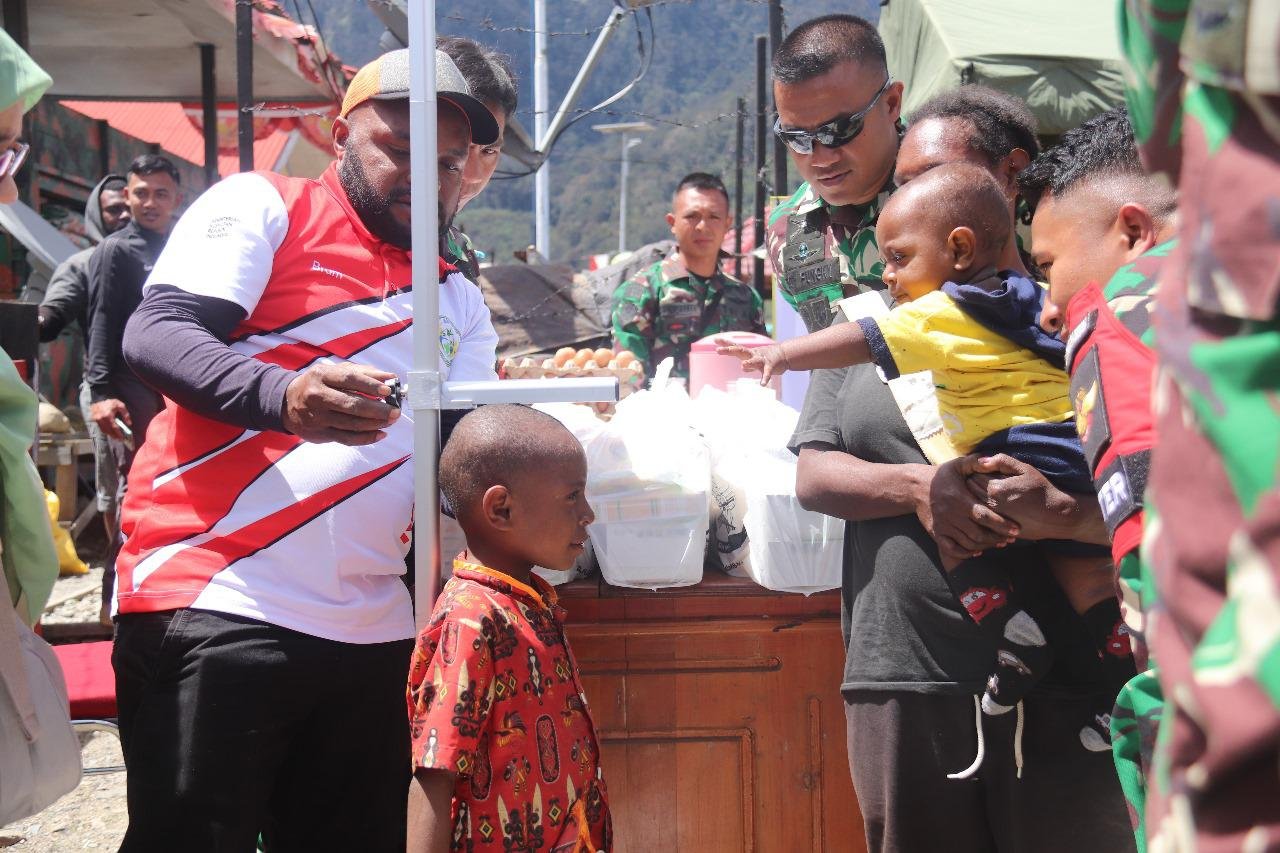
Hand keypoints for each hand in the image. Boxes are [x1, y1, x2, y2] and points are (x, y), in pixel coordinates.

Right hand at [90, 399, 129, 439]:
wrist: (98, 399)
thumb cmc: (110, 402)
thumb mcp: (121, 406)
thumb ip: (126, 415)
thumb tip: (129, 424)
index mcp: (108, 415)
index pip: (114, 427)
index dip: (118, 433)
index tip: (122, 438)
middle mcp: (101, 419)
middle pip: (109, 430)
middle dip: (114, 436)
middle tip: (119, 439)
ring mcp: (97, 420)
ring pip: (104, 430)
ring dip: (110, 434)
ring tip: (116, 437)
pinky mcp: (94, 420)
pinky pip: (101, 428)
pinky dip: (106, 431)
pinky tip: (110, 432)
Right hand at [282, 363, 399, 445]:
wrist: (287, 403)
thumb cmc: (320, 384)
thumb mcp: (336, 372)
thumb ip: (364, 373)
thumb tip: (391, 378)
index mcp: (322, 375)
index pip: (349, 379)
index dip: (370, 385)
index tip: (388, 391)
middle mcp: (317, 396)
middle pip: (351, 404)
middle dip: (377, 409)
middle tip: (395, 411)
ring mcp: (317, 417)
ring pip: (351, 424)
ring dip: (375, 424)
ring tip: (390, 421)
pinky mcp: (319, 434)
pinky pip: (347, 438)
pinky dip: (366, 438)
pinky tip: (380, 434)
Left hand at [715, 338, 786, 384]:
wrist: (784, 355)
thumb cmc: (767, 358)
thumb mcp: (756, 361)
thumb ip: (749, 364)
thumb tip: (743, 368)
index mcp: (748, 353)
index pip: (735, 347)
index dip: (726, 344)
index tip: (715, 340)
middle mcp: (753, 354)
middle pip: (740, 350)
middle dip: (729, 350)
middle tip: (718, 350)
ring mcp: (762, 360)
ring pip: (754, 360)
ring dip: (749, 363)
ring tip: (743, 365)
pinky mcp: (771, 366)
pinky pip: (767, 373)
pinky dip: (765, 378)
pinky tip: (762, 384)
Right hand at [923, 456, 1019, 562]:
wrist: (916, 487)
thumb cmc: (942, 476)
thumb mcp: (958, 464)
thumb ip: (975, 462)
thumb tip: (990, 460)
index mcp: (960, 499)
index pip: (984, 516)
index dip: (1001, 524)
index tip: (1016, 529)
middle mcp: (951, 515)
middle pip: (979, 534)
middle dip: (998, 538)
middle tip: (1012, 538)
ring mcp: (943, 526)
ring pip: (968, 543)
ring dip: (986, 546)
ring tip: (1000, 543)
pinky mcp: (936, 534)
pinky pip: (952, 549)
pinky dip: (966, 554)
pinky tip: (978, 551)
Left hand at [964, 453, 1085, 540]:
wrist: (1056, 515)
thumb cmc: (1041, 489)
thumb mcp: (1024, 469)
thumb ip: (1001, 461)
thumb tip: (980, 460)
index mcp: (995, 488)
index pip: (972, 476)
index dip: (976, 473)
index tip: (983, 472)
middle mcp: (991, 505)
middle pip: (970, 491)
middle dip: (973, 485)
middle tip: (983, 482)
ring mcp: (993, 519)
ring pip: (973, 506)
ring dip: (976, 499)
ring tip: (989, 494)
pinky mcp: (997, 529)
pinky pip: (981, 519)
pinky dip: (982, 512)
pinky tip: (993, 508)